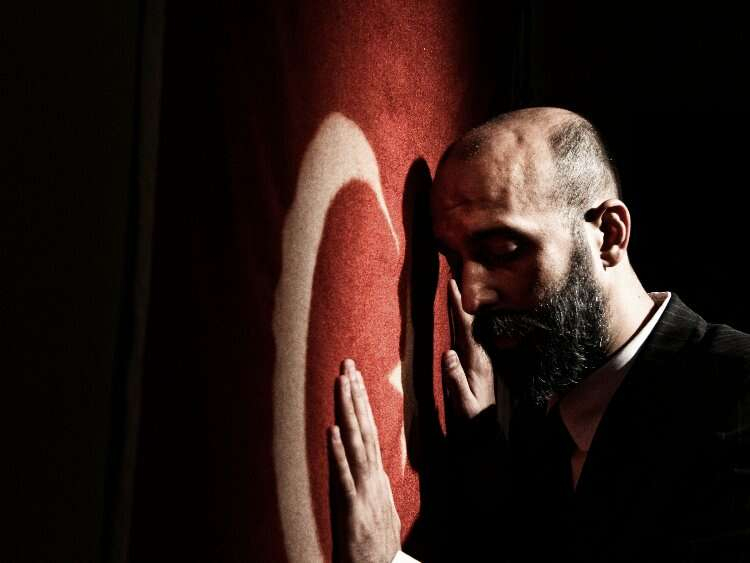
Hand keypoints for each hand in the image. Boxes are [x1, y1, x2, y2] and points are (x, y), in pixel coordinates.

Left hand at [329, 359, 400, 562]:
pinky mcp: (352, 510)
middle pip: (363, 429)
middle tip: (347, 364)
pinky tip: (332, 431)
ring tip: (342, 384)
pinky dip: (339, 454)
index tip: (354, 375)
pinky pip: (344, 478)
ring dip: (348, 412)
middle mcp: (371, 478)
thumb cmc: (377, 544)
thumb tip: (370, 462)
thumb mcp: (380, 506)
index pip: (368, 430)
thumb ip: (373, 482)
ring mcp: (363, 492)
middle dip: (355, 395)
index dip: (361, 402)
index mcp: (376, 476)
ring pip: (356, 444)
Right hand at [443, 278, 494, 418]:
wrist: (487, 435)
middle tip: (453, 276)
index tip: (452, 285)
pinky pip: (472, 336)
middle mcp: (482, 357)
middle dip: (462, 299)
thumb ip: (456, 380)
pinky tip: (462, 316)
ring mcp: (482, 360)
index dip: (458, 306)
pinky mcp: (480, 364)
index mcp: (478, 363)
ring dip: (464, 308)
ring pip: (473, 327)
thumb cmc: (473, 422)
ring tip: (455, 290)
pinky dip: (465, 322)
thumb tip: (447, 353)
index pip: (467, 328)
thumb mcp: (464, 406)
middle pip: (472, 322)